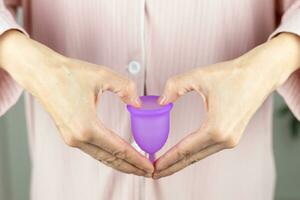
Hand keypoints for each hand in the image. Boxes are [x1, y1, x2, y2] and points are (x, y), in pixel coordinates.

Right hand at [0, 30, 153, 176]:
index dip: (137, 159)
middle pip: (111, 159)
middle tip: (149, 172)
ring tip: (137, 167)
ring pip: (102, 157)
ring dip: (120, 164)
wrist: (40, 73)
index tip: (150, 167)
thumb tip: (138, 103)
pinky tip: (118, 155)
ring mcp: (71, 138)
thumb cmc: (68, 73)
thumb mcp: (102, 75)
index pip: (119, 149)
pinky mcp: (69, 135)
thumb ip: (125, 88)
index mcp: (87, 127)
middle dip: (132, 167)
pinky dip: (109, 155)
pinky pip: (94, 150)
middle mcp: (78, 138)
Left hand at [153, 33, 299, 178]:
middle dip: (171, 167)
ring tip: (164, 166)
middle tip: (153, 174)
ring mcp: (230, 140)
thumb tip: (160, 101)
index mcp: (216, 128)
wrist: (260, 74)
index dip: (167, 159)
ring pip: (199, 155)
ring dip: (182, 162)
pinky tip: (183, 155)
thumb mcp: (199, 76)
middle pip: (192, 158)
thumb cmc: (232, 74)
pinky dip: (192, 154)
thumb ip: (175, 86)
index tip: (153, 168)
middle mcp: (225, 139)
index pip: (185, 149)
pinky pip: (207, 149)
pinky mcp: (232, 136)